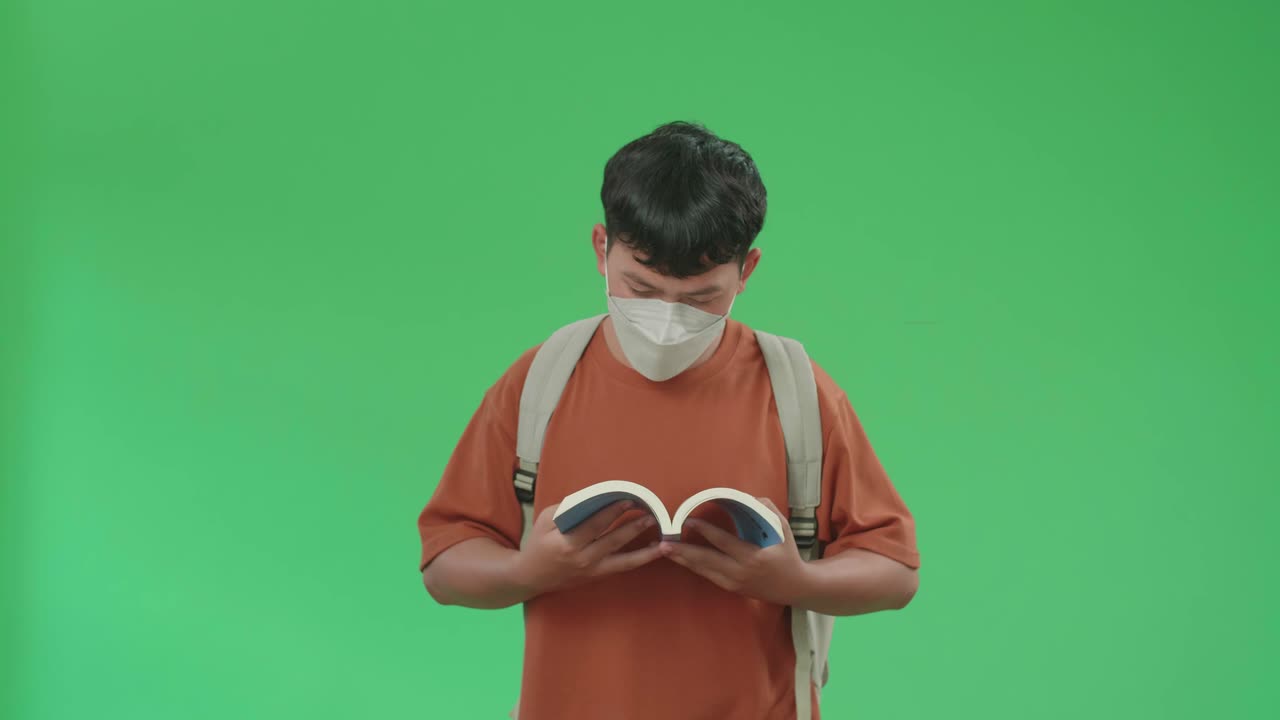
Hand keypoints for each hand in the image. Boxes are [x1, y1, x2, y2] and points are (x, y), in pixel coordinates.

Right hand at [514, 500, 662, 595]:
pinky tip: (654, 550)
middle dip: (634, 527)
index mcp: (568, 544)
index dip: (613, 512)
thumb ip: (568, 509)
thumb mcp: (545, 520)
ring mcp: (592, 571)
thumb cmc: (538, 544)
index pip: (595, 525)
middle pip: (614, 541)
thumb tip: (595, 498)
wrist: (531, 577)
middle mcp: (583, 559)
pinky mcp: (598, 576)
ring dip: (645, 549)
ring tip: (662, 536)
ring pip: (624, 561)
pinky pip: (622, 567)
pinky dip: (640, 559)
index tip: (629, 500)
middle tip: (651, 514)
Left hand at [661, 497, 810, 605]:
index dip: (705, 531)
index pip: (723, 543)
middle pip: (706, 561)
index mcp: (753, 557)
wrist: (794, 587)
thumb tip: (749, 497)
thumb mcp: (783, 529)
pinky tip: (680, 558)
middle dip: (683, 551)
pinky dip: (692, 566)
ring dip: (682, 559)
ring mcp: (734, 583)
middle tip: (663, 543)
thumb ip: (767, 510)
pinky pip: (708, 575)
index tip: (688, 521)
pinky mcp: (730, 588)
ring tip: (663, 550)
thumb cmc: (788, 554)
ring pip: (703, 570)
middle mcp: (740, 573)